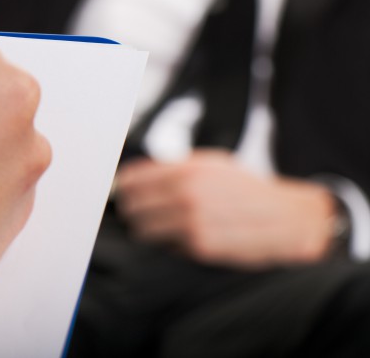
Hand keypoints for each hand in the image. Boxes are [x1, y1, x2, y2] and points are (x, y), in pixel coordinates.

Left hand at [115, 149, 336, 268]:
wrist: (288, 218)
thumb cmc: (247, 190)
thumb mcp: (210, 164)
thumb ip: (171, 168)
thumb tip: (132, 176)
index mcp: (186, 170)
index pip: (130, 180)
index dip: (124, 189)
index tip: (126, 194)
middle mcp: (186, 194)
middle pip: (131, 207)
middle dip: (134, 211)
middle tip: (141, 213)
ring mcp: (192, 222)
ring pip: (142, 231)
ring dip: (147, 230)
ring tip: (161, 228)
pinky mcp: (200, 247)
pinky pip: (165, 248)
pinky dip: (169, 245)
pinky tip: (183, 239)